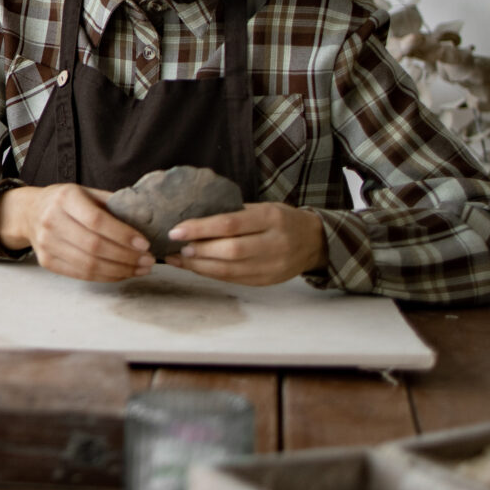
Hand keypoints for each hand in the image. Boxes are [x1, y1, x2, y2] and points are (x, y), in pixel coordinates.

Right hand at [0, 183, 152, 282]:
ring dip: (120, 270)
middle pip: (94, 246)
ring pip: (88, 264)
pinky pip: (80, 274)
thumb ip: (111, 204)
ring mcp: (46, 243)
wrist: (29, 212)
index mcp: (65, 198)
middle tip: (148, 260)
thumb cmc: (65, 202)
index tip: (144, 243)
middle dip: (126, 257)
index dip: (122, 234)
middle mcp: (51, 220)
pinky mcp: (46, 261)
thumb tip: (146, 218)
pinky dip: (105, 277)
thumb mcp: (86, 192)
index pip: (96, 220)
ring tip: (140, 269)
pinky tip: (122, 273)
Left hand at [164, 203, 325, 285]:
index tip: (176, 230)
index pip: (230, 225)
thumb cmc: (280, 220)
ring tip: (178, 258)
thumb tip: (191, 220)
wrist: (314, 241)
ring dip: (199, 266)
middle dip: (198, 250)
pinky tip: (195, 267)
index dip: (200, 229)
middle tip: (175, 247)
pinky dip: (211, 274)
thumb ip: (233, 214)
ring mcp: (273, 266)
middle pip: (229, 251)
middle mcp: (274, 243)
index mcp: (271, 218)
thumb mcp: (262, 208)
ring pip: (230, 271)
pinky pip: (234, 280)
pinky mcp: (268, 281)